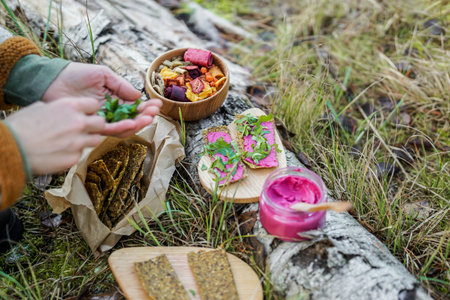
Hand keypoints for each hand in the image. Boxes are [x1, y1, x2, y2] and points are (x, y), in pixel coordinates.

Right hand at [6, 98, 104, 174]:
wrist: (9, 149)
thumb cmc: (20, 126)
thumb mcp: (39, 107)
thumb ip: (58, 108)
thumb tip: (64, 111)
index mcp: (69, 107)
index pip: (94, 105)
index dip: (90, 111)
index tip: (85, 115)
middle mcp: (78, 123)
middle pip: (100, 123)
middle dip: (93, 126)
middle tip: (83, 130)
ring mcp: (78, 141)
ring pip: (95, 140)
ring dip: (87, 140)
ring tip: (70, 142)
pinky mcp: (74, 158)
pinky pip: (80, 154)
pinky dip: (72, 153)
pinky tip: (58, 152)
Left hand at [42, 62, 161, 136]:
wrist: (53, 80)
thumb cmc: (76, 74)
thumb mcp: (103, 74)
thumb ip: (120, 85)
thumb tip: (138, 95)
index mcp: (115, 100)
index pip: (134, 107)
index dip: (146, 107)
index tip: (156, 105)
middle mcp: (111, 112)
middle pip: (132, 120)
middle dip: (145, 118)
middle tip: (153, 114)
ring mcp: (102, 120)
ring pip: (123, 128)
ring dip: (136, 125)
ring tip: (145, 119)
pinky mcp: (92, 126)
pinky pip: (109, 130)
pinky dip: (121, 128)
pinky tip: (130, 123)